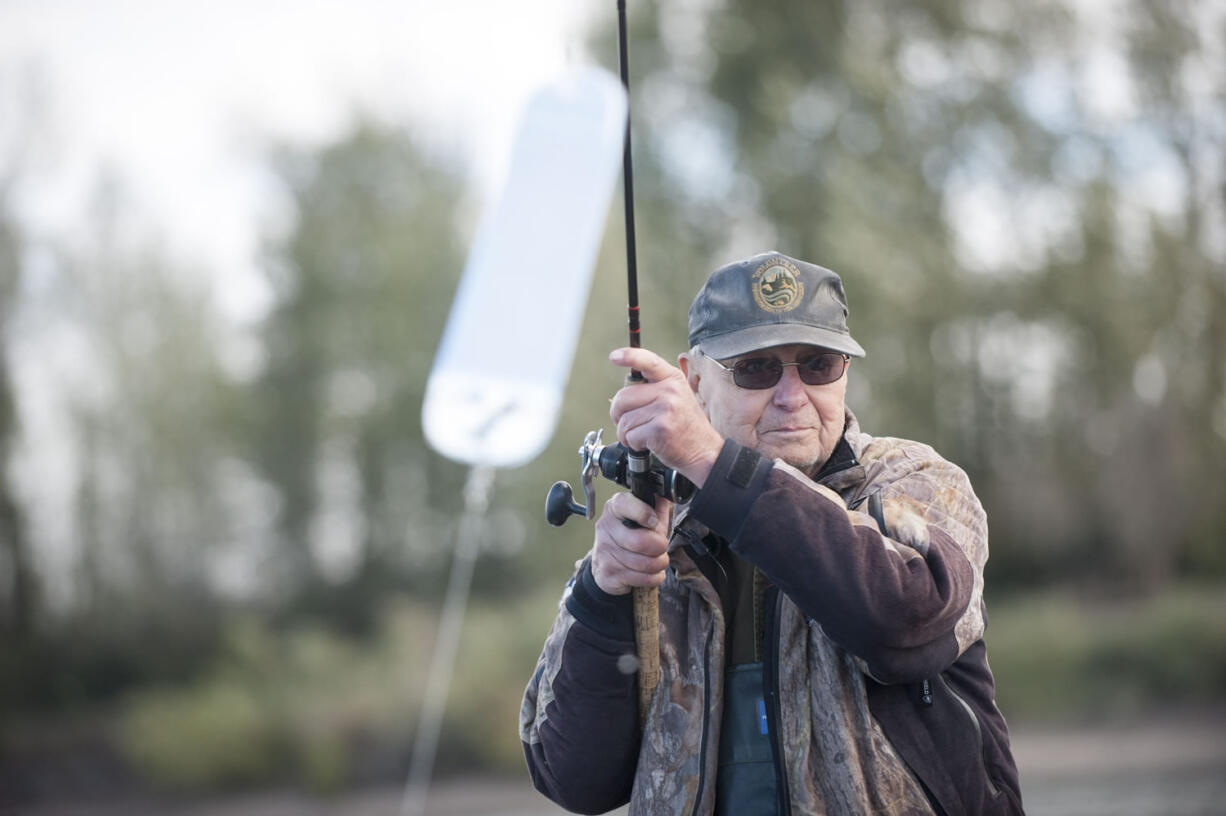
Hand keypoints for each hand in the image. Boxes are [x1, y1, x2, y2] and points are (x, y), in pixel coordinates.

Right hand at [591, 491, 672, 594]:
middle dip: (660, 547)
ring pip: (644, 563)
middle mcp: (606, 528)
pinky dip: (654, 578)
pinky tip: (651, 573)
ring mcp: (605, 551)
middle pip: (640, 541)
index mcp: (614, 509)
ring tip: (657, 560)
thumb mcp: (643, 519)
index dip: (644, 513)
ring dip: (659, 564)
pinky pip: (642, 578)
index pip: (625, 504)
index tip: (654, 521)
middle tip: (661, 547)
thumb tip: (668, 495)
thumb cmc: (628, 539)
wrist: (605, 566)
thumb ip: (657, 507)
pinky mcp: (608, 573)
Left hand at [608, 347, 723, 486]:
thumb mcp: (677, 398)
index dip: (629, 356)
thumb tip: (624, 393)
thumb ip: (654, 390)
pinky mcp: (659, 429)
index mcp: (673, 379)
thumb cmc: (686, 427)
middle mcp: (670, 390)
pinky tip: (648, 444)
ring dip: (627, 433)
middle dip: (619, 414)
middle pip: (623, 397)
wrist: (705, 452)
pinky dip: (633, 444)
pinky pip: (630, 436)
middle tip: (630, 424)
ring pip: (624, 420)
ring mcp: (665, 409)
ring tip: (643, 436)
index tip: (615, 357)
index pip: (648, 361)